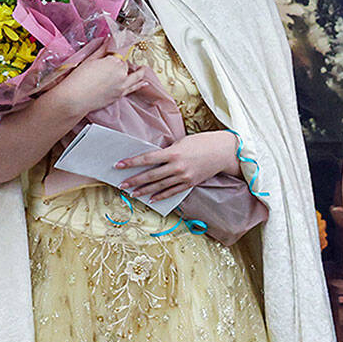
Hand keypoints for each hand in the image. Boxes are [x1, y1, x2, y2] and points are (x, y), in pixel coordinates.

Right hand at [57, 40, 150, 116]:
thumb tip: (110, 39)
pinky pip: (134, 87)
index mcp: (114, 61)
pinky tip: (144, 82)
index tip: (125, 39)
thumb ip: (103, 49)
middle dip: (121, 60)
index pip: (123, 50)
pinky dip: (140, 84)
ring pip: (134, 74)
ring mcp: (123, 85)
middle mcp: (122, 73)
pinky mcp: (121, 94)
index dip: (123, 45)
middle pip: (126, 63)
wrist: (74, 99)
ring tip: (141, 68)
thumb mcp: (90, 59)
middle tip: (113, 60)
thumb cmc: (78, 79)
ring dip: (138, 70)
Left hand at [118, 130, 237, 201]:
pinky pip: (172, 191)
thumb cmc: (203, 142)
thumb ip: (168, 150)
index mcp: (173, 152)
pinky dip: (161, 196)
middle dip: (134, 180)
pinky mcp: (190, 183)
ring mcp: (184, 177)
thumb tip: (154, 158)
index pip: (147, 158)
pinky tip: (151, 199)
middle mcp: (177, 166)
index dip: (131, 162)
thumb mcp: (182, 142)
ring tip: (132, 193)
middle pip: (151, 175)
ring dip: (144, 190)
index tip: (118, 165)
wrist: (223, 152)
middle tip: (121, 184)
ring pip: (159, 186)